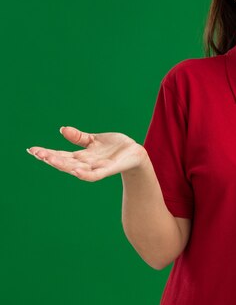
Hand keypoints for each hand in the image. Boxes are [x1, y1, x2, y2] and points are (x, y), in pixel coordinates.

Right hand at [27, 126, 147, 181]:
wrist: (135, 152)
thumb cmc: (114, 147)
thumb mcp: (94, 140)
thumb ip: (79, 137)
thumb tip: (62, 129)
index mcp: (81, 156)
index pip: (60, 155)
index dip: (46, 153)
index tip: (31, 149)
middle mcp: (85, 163)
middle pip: (64, 162)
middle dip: (50, 158)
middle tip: (36, 153)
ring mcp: (96, 168)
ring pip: (75, 168)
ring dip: (62, 165)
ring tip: (48, 158)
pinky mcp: (108, 170)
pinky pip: (94, 175)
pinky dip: (85, 174)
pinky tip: (76, 171)